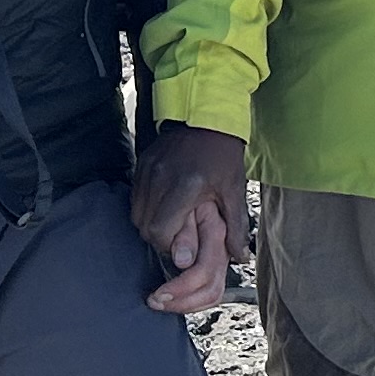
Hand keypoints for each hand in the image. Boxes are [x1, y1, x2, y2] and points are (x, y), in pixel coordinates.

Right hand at [132, 123, 249, 313]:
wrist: (209, 117)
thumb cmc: (224, 156)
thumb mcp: (234, 191)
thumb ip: (236, 227)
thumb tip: (239, 258)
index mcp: (185, 186)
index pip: (159, 231)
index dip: (169, 244)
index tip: (183, 244)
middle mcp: (160, 178)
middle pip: (144, 226)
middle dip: (159, 238)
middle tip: (178, 235)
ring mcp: (148, 169)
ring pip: (136, 214)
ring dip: (151, 224)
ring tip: (171, 221)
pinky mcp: (141, 163)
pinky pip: (135, 197)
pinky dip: (146, 208)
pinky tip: (163, 205)